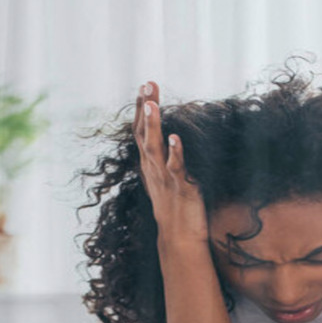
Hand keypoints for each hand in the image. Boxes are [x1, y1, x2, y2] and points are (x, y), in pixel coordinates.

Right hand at [133, 81, 209, 242]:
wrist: (179, 238)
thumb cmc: (176, 209)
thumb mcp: (166, 180)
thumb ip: (164, 160)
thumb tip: (168, 141)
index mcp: (150, 165)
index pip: (142, 132)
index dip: (142, 109)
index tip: (144, 86)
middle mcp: (153, 169)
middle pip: (145, 134)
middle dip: (146, 108)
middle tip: (147, 83)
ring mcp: (164, 178)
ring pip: (154, 148)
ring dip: (153, 126)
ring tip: (154, 104)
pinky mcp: (180, 188)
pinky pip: (175, 168)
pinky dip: (174, 153)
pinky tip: (175, 137)